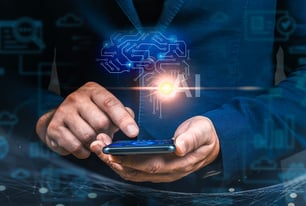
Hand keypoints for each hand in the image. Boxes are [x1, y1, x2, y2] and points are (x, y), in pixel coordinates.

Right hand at [36, 82, 138, 158]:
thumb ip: (121, 114)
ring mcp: (63, 112)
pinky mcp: (54, 128)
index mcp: (93, 91)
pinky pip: (75, 146)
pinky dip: (83, 152)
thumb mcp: (106, 109)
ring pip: (88, 136)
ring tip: (94, 141)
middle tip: (106, 137)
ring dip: (95, 144)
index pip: (111, 104)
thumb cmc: (90, 114)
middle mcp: (76, 98)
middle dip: (107, 134)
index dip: (123, 120)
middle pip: (100, 122)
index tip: (133, 133)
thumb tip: (131, 123)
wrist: (60, 119)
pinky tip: (83, 147)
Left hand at [91, 116, 219, 182]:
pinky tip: (109, 152)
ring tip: (98, 146)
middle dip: (113, 160)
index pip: (150, 165)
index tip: (112, 153)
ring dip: (112, 162)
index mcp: (177, 163)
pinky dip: (119, 162)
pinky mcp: (154, 168)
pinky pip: (133, 170)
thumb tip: (178, 147)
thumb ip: (191, 139)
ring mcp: (160, 172)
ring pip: (131, 172)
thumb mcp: (201, 131)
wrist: (209, 143)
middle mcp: (166, 172)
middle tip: (96, 145)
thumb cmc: (204, 135)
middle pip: (135, 171)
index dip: (130, 161)